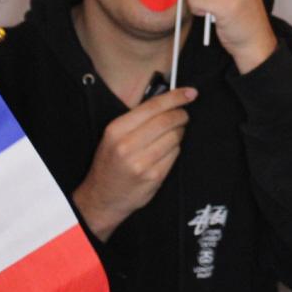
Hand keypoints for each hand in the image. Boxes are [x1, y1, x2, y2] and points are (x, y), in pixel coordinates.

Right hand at [70, 85, 196, 241]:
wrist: (101, 198)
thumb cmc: (110, 163)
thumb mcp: (113, 136)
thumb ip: (137, 118)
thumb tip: (168, 100)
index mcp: (116, 130)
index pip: (153, 106)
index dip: (175, 97)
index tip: (190, 92)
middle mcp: (127, 146)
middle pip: (167, 120)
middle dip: (181, 114)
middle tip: (184, 114)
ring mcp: (141, 163)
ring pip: (174, 137)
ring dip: (179, 132)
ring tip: (174, 133)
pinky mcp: (154, 177)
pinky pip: (175, 154)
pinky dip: (176, 148)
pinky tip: (168, 149)